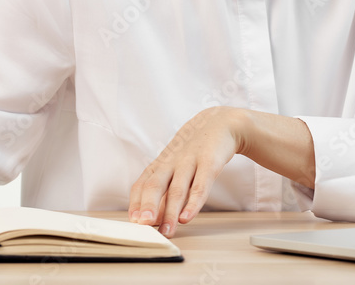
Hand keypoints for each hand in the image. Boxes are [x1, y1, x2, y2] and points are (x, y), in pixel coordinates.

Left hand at [128, 107, 244, 237]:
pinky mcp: (210, 163)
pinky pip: (200, 186)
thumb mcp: (177, 165)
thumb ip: (168, 190)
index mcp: (161, 164)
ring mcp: (190, 162)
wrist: (222, 123)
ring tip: (166, 231)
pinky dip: (193, 203)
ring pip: (177, 189)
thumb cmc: (195, 150)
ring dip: (170, 212)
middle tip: (142, 225)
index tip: (133, 221)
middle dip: (147, 206)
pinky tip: (187, 217)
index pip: (142, 183)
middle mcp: (172, 162)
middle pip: (155, 185)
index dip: (136, 202)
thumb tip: (157, 219)